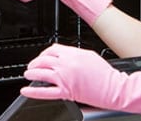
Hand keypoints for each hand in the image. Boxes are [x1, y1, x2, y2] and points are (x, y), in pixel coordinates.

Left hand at [20, 43, 140, 120]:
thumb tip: (63, 54)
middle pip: (43, 60)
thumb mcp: (90, 55)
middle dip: (35, 62)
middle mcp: (67, 64)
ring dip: (32, 73)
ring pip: (41, 73)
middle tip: (33, 65)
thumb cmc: (105, 73)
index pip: (52, 49)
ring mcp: (65, 78)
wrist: (114, 87)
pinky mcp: (66, 91)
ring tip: (28, 74)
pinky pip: (45, 92)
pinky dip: (33, 91)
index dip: (44, 53)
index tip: (43, 56)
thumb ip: (74, 53)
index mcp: (74, 53)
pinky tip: (26, 90)